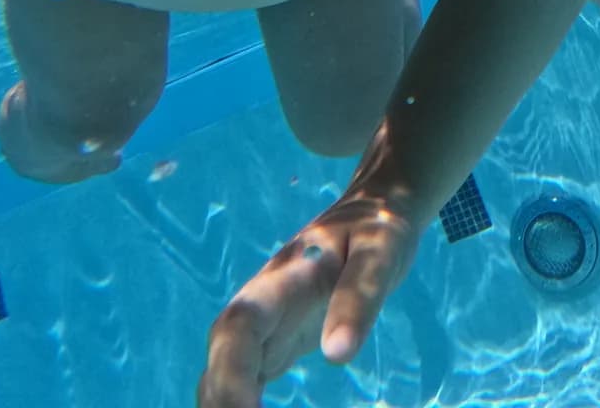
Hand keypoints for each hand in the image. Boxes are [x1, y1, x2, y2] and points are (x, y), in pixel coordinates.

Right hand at [199, 130, 419, 406]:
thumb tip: (337, 355)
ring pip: (222, 377)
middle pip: (220, 361)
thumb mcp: (379, 253)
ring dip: (226, 407)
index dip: (231, 375)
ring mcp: (261, 330)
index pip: (239, 329)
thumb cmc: (375, 229)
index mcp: (279, 280)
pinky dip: (242, 407)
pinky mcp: (272, 347)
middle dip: (221, 403)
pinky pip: (244, 385)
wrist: (370, 210)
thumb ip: (358, 298)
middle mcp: (259, 308)